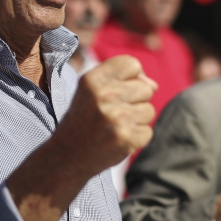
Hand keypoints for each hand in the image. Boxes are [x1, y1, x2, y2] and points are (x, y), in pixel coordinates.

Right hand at [56, 55, 157, 175]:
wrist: (67, 156)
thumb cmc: (84, 118)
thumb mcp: (93, 91)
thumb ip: (122, 80)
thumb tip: (154, 85)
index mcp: (93, 79)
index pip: (132, 64)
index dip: (131, 77)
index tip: (117, 90)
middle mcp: (104, 96)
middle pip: (146, 88)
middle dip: (135, 100)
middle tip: (113, 113)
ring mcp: (116, 118)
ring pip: (149, 110)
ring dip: (137, 120)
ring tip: (115, 126)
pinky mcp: (126, 138)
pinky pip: (148, 131)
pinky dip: (136, 137)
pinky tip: (117, 139)